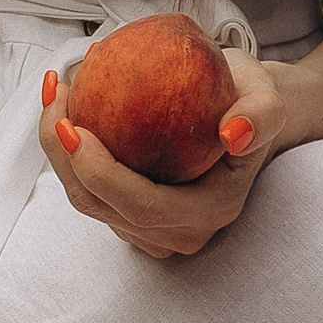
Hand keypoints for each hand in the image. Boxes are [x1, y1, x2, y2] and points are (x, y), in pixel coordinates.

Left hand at [39, 45, 322, 259]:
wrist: (244, 116)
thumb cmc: (251, 100)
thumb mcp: (269, 97)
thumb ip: (262, 114)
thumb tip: (233, 134)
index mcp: (210, 211)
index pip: (142, 205)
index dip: (98, 172)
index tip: (71, 122)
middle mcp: (178, 232)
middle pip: (100, 205)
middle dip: (62, 153)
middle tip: (54, 92)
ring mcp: (150, 230)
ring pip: (86, 199)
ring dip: (58, 148)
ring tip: (55, 91)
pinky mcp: (128, 216)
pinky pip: (87, 188)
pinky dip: (69, 150)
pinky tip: (63, 103)